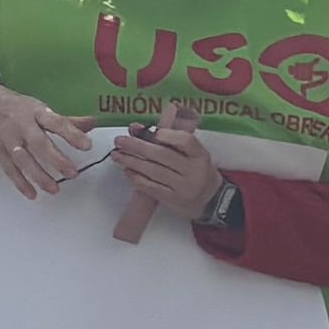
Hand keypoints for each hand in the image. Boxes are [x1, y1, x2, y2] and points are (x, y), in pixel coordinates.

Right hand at [0, 85, 94, 200]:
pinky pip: (9, 169)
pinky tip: (32, 194)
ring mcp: (7, 139)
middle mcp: (21, 125)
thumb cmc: (15, 107)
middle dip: (56, 159)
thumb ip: (65, 120)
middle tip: (72, 173)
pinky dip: (20, 182)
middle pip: (38, 143)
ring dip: (38, 175)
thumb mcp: (39, 107)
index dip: (72, 134)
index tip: (87, 146)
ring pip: (23, 160)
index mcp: (36, 112)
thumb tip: (93, 123)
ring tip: (55, 189)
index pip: (56, 122)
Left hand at [104, 109, 222, 246]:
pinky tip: (127, 171)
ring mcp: (184, 187)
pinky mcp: (174, 200)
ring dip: (132, 162)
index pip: (186, 141)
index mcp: (200, 155)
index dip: (168, 135)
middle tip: (119, 141)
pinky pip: (151, 187)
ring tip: (117, 155)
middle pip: (163, 155)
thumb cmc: (195, 169)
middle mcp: (194, 171)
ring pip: (154, 172)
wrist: (211, 199)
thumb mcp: (191, 153)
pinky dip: (137, 178)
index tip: (154, 132)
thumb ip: (167, 138)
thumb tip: (135, 127)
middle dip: (138, 147)